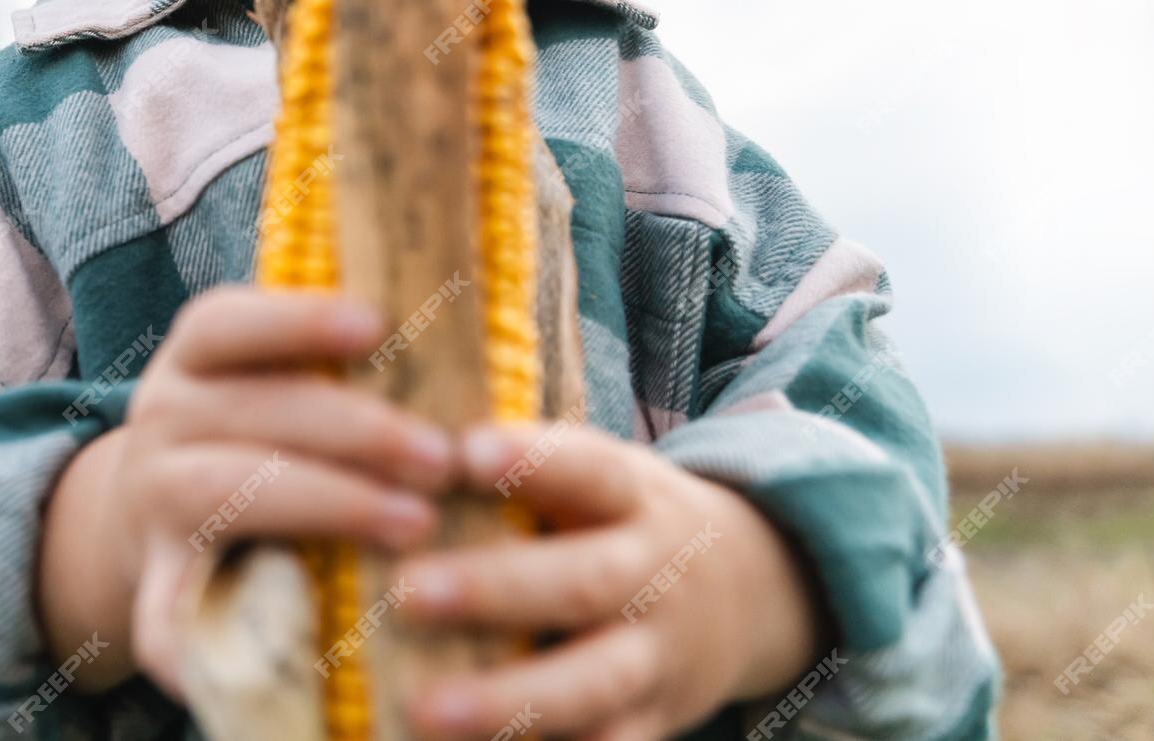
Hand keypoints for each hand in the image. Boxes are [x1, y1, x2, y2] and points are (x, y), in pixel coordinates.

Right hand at [34, 284, 456, 695]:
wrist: (143, 509)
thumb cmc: (254, 431)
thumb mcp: (267, 378)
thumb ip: (337, 364)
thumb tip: (456, 347)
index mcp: (194, 355)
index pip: (228, 322)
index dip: (299, 319)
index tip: (376, 324)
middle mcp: (163, 416)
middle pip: (249, 409)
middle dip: (354, 430)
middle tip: (440, 458)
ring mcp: (153, 498)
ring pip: (227, 491)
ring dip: (328, 503)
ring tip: (414, 524)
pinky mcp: (155, 580)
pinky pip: (164, 615)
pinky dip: (199, 640)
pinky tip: (274, 654)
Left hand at [389, 422, 830, 739]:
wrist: (748, 589)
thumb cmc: (619, 518)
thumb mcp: (595, 474)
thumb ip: (520, 464)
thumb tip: (404, 440)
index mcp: (632, 495)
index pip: (586, 467)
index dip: (530, 459)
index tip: (463, 450)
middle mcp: (652, 576)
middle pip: (581, 582)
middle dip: (493, 590)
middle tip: (407, 592)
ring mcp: (657, 657)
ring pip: (592, 683)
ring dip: (508, 700)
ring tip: (426, 709)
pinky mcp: (652, 723)